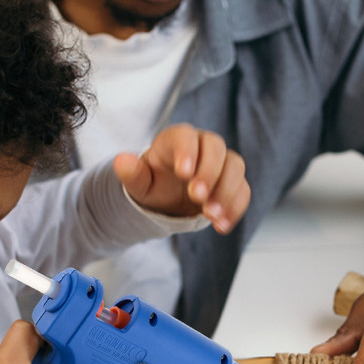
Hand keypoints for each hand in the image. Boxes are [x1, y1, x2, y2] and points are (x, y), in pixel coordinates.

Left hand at [113, 123, 249, 233]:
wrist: (169, 198)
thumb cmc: (153, 184)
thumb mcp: (139, 183)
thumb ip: (132, 174)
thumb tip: (120, 161)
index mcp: (177, 139)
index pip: (186, 137)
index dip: (187, 152)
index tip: (183, 173)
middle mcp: (203, 146)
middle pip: (216, 149)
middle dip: (210, 173)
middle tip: (197, 198)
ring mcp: (221, 164)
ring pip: (234, 168)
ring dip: (226, 192)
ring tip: (211, 215)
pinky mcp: (233, 183)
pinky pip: (242, 190)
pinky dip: (235, 208)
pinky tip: (222, 226)